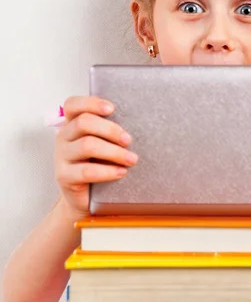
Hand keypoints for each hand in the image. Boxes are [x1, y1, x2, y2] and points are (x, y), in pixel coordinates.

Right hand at [54, 96, 137, 218]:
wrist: (86, 198)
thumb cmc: (98, 164)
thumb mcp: (103, 143)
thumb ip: (110, 131)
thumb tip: (138, 122)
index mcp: (71, 124)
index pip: (73, 105)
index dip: (91, 103)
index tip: (112, 109)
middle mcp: (63, 137)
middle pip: (84, 123)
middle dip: (111, 130)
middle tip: (129, 140)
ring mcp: (61, 156)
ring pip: (87, 145)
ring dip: (114, 152)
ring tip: (132, 159)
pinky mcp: (63, 176)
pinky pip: (86, 171)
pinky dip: (107, 171)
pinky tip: (121, 172)